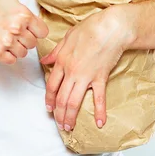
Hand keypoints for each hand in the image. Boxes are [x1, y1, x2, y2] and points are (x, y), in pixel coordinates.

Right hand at [0, 0, 48, 64]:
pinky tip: (0, 43)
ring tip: (5, 36)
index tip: (24, 24)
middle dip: (25, 38)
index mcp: (22, 14)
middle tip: (11, 29)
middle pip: (33, 43)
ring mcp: (6, 42)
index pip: (43, 32)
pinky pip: (12, 61)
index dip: (34, 29)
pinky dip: (7, 56)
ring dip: (16, 47)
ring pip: (23, 53)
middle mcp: (16, 28)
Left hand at [39, 6, 134, 130]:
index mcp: (62, 61)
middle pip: (61, 98)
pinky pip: (99, 98)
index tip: (49, 109)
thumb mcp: (67, 37)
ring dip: (70, 117)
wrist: (110, 28)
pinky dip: (100, 111)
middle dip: (59, 114)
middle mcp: (71, 72)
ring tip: (69, 127)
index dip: (49, 99)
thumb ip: (55, 52)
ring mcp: (86, 76)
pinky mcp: (100, 78)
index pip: (51, 85)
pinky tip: (100, 123)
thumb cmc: (89, 28)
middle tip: (59, 124)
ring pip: (74, 101)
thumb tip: (44, 60)